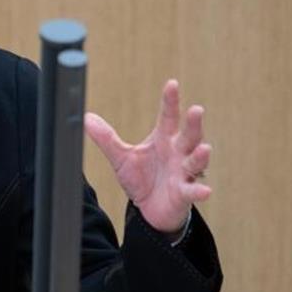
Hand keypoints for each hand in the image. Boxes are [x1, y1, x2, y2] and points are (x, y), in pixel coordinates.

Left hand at [83, 79, 211, 233]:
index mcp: (164, 139)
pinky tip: (205, 191)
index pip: (168, 116)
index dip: (170, 101)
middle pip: (189, 135)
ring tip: (204, 148)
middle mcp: (178, 152)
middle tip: (197, 109)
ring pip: (195, 161)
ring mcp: (184, 172)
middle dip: (194, 124)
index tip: (172, 84)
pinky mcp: (185, 193)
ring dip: (200, 155)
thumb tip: (86, 118)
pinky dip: (199, 191)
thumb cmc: (142, 178)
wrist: (150, 208)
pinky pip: (193, 191)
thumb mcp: (121, 157)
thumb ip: (107, 138)